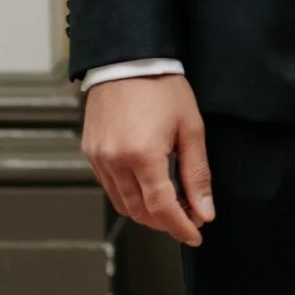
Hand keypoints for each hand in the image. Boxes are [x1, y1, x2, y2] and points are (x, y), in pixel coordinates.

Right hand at [82, 73, 215, 245]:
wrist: (127, 59)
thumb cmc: (161, 86)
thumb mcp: (190, 128)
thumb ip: (197, 174)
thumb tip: (204, 209)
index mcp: (142, 155)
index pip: (162, 209)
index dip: (180, 227)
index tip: (195, 235)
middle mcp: (115, 160)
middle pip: (140, 212)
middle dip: (166, 222)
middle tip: (189, 217)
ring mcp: (98, 157)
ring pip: (122, 203)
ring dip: (147, 211)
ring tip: (172, 204)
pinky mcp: (90, 151)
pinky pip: (109, 186)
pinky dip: (129, 194)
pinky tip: (147, 186)